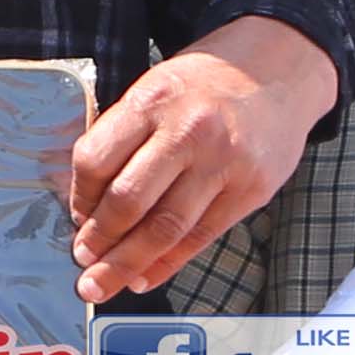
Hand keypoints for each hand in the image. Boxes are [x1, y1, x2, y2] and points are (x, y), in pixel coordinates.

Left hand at [62, 15, 332, 302]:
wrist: (279, 71)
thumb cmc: (206, 84)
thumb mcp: (156, 88)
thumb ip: (124, 136)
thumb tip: (90, 203)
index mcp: (152, 100)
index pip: (96, 160)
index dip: (79, 197)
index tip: (76, 218)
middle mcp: (188, 132)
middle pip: (129, 201)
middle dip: (99, 241)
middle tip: (82, 263)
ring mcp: (224, 163)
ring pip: (165, 228)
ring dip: (127, 262)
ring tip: (103, 283)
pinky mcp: (252, 189)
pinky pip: (201, 236)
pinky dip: (168, 263)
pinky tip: (145, 276)